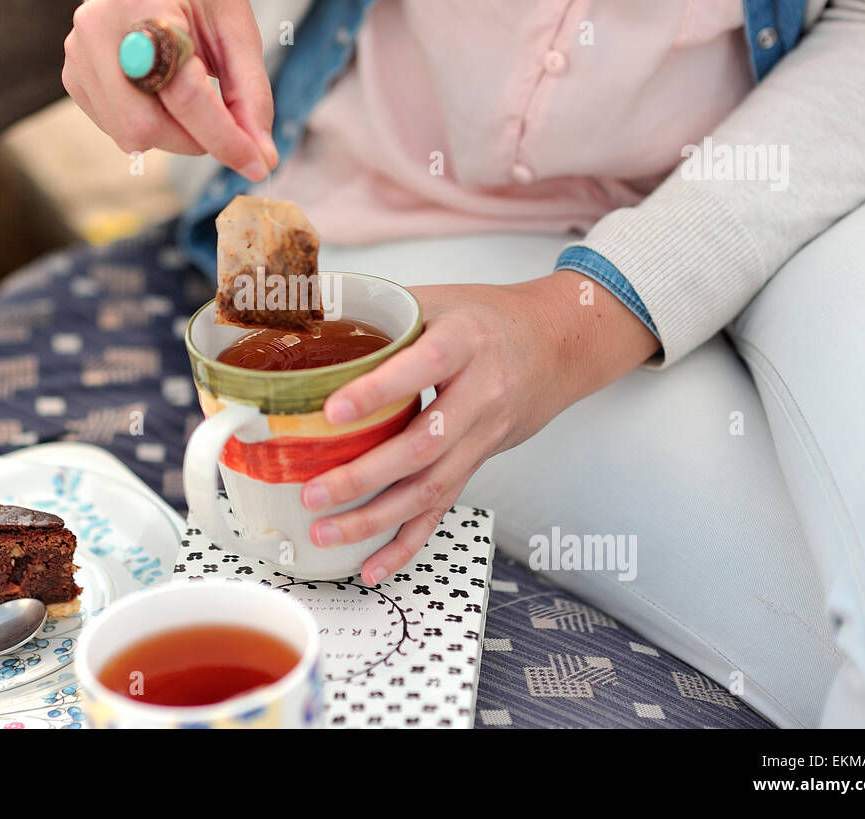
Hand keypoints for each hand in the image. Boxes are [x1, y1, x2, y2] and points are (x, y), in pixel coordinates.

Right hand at [62, 0, 277, 179]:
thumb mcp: (238, 30)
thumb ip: (252, 95)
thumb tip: (262, 158)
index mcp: (146, 4)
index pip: (183, 92)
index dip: (223, 135)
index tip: (256, 162)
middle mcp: (99, 28)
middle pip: (146, 125)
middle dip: (194, 140)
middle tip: (223, 125)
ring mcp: (78, 55)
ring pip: (130, 135)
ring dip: (175, 136)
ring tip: (192, 99)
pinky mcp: (73, 78)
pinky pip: (116, 129)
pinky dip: (152, 127)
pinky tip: (163, 95)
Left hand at [301, 272, 660, 583]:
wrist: (557, 346)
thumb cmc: (488, 318)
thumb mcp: (439, 299)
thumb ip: (381, 314)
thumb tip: (307, 319)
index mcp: (466, 343)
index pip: (424, 367)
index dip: (379, 390)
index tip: (333, 410)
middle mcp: (480, 395)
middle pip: (424, 444)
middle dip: (364, 476)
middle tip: (313, 492)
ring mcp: (482, 436)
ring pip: (430, 487)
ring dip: (375, 518)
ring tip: (325, 532)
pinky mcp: (478, 464)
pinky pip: (443, 508)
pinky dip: (406, 542)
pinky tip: (373, 566)